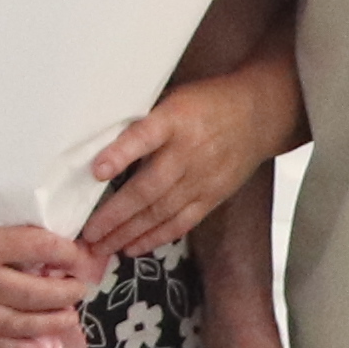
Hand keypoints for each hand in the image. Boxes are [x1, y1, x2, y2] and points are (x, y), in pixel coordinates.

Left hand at [83, 61, 289, 262]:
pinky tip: (133, 248)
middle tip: (89, 235)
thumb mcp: (173, 99)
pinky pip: (182, 222)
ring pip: (161, 212)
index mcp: (174, 120)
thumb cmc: (205, 104)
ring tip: (102, 247)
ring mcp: (202, 178)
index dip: (121, 154)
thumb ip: (144, 124)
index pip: (145, 137)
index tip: (97, 171)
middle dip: (116, 215)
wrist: (259, 114)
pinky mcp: (213, 196)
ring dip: (129, 233)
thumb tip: (101, 148)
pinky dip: (156, 237)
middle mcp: (188, 152)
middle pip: (149, 188)